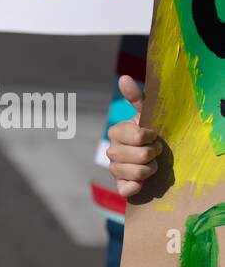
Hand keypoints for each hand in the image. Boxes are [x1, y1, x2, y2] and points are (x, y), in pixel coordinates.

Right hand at [106, 75, 161, 198]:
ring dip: (151, 169)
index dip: (150, 137)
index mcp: (116, 132)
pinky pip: (126, 189)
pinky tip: (141, 182)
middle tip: (156, 151)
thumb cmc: (151, 132)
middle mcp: (111, 151)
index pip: (137, 136)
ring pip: (135, 173)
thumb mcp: (146, 114)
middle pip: (138, 156)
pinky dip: (136, 187)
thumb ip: (137, 97)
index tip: (154, 135)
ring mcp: (114, 169)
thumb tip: (123, 77)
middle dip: (153, 154)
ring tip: (153, 165)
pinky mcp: (120, 186)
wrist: (155, 156)